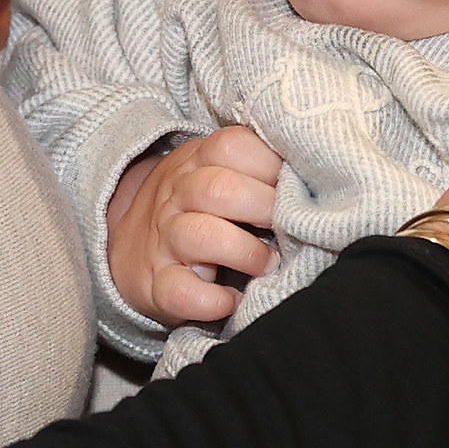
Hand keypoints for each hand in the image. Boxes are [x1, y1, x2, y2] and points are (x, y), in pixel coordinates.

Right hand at [106, 125, 285, 326]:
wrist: (131, 247)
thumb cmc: (199, 209)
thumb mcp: (218, 171)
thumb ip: (258, 168)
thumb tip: (317, 180)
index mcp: (198, 160)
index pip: (231, 146)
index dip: (271, 166)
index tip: (295, 187)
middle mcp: (177, 195)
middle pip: (217, 188)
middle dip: (264, 207)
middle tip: (291, 227)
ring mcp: (165, 239)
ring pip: (199, 235)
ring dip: (244, 252)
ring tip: (268, 264)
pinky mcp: (157, 284)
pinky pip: (181, 292)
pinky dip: (212, 301)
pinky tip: (232, 301)